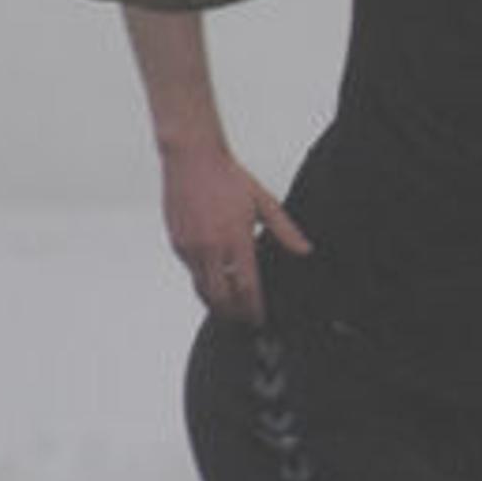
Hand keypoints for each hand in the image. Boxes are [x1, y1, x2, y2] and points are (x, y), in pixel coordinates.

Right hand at [161, 143, 306, 324]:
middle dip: (233, 314)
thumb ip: (285, 230)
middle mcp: (210, 247)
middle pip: (221, 297)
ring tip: (228, 310)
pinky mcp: (177, 243)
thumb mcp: (263, 201)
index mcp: (236, 238)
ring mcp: (190, 247)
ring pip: (202, 289)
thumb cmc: (227, 177)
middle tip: (244, 321)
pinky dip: (203, 281)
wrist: (192, 158)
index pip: (247, 286)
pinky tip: (214, 282)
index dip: (254, 308)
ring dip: (216, 303)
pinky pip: (191, 272)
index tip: (259, 319)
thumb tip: (305, 250)